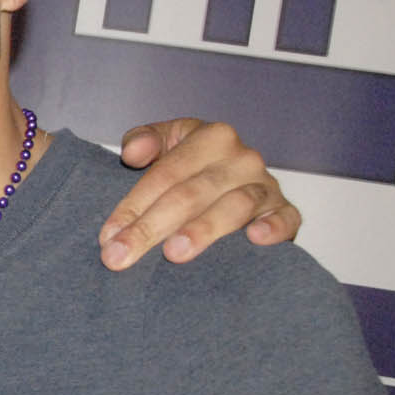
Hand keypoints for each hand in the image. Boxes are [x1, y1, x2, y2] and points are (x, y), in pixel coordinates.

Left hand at [99, 119, 300, 270]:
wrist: (237, 178)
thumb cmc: (192, 166)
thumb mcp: (168, 143)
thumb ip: (144, 140)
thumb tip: (133, 153)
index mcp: (211, 137)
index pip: (165, 174)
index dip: (133, 205)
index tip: (108, 237)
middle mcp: (242, 158)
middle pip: (191, 194)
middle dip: (151, 227)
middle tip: (121, 256)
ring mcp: (266, 185)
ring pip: (234, 207)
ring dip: (203, 230)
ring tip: (174, 253)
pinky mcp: (284, 211)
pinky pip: (286, 219)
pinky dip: (274, 228)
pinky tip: (255, 240)